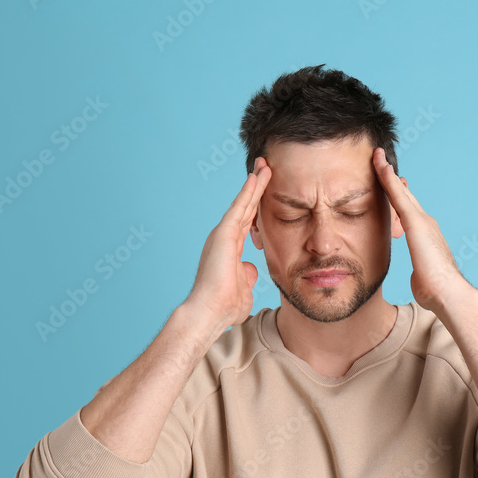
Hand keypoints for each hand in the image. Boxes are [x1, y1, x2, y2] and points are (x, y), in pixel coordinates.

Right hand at [184, 157, 271, 327]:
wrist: (210, 313)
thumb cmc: (224, 308)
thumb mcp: (243, 289)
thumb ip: (247, 276)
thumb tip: (251, 268)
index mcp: (229, 249)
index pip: (248, 222)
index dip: (258, 206)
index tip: (266, 191)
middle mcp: (224, 238)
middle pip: (245, 208)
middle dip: (256, 188)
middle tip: (266, 167)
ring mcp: (222, 235)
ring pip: (243, 204)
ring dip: (255, 184)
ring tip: (265, 165)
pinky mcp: (223, 234)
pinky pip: (239, 208)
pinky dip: (248, 192)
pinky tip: (257, 177)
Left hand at [371, 147, 468, 315]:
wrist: (448, 292)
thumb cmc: (436, 290)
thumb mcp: (422, 277)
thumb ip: (419, 271)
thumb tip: (418, 276)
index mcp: (425, 235)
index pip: (407, 211)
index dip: (398, 195)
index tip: (391, 183)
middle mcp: (425, 222)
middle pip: (404, 195)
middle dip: (393, 178)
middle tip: (382, 160)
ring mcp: (421, 220)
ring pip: (400, 190)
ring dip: (387, 172)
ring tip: (377, 156)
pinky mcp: (415, 222)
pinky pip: (397, 195)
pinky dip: (388, 179)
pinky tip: (380, 166)